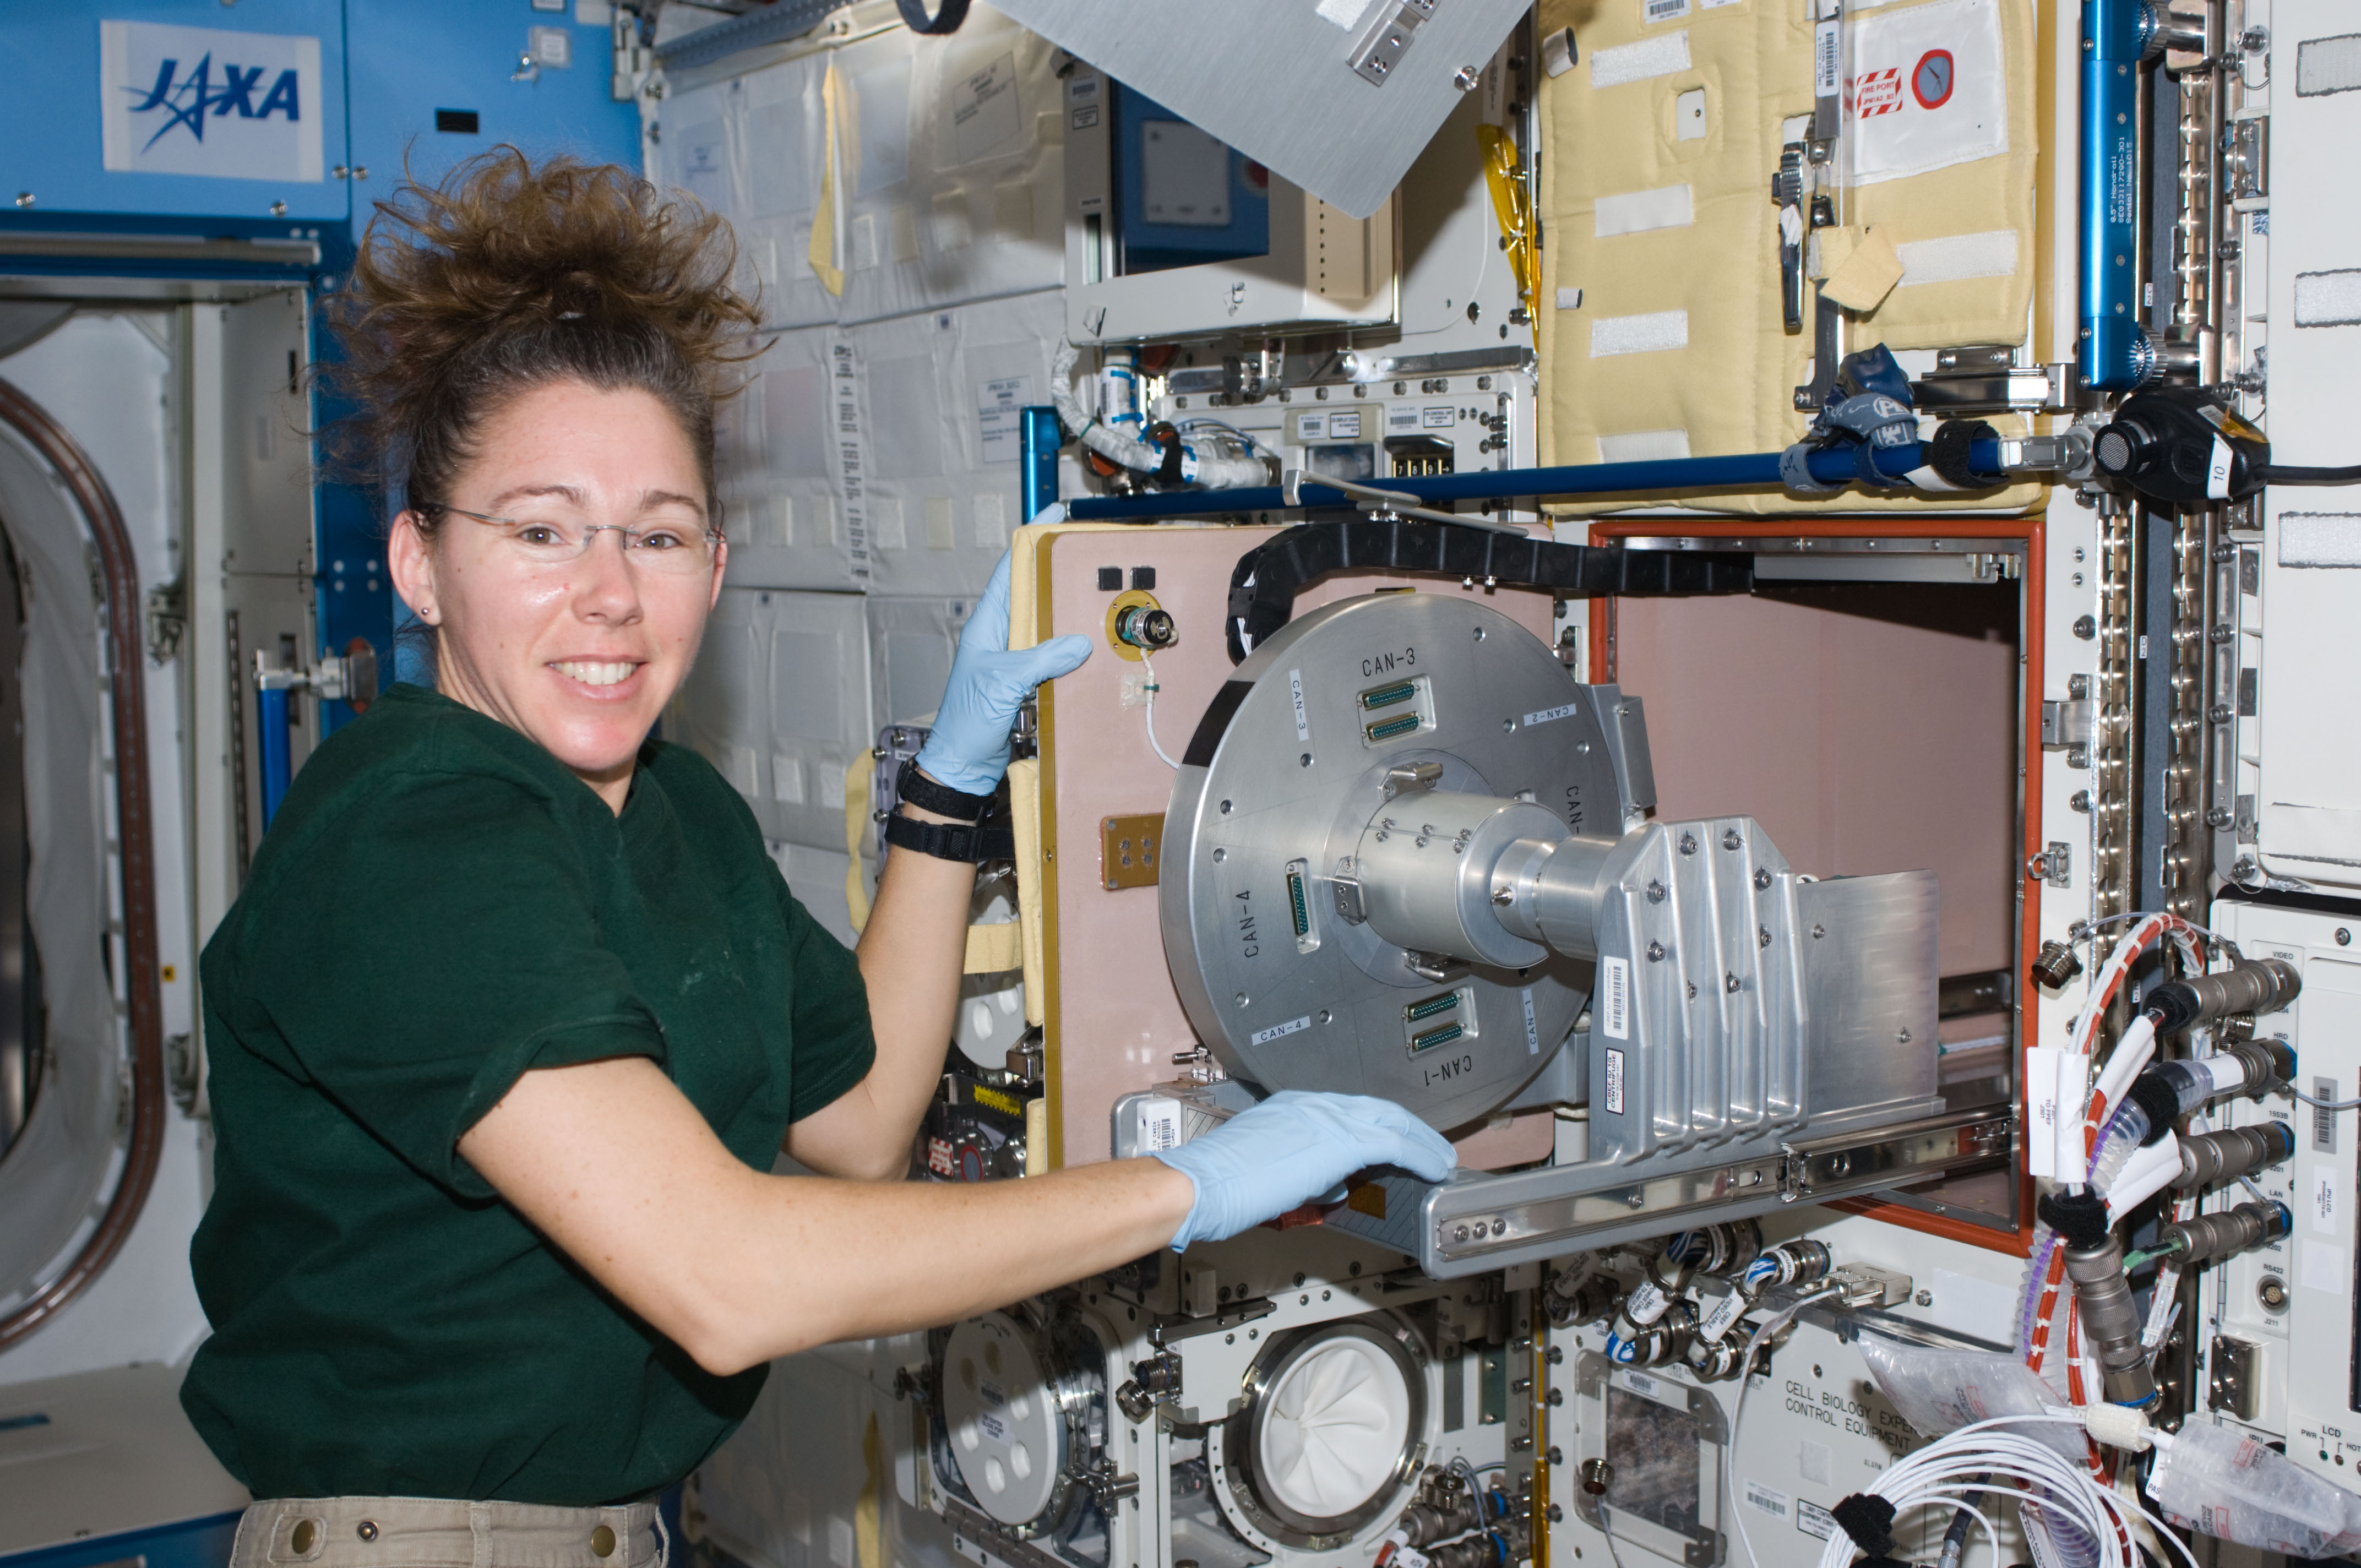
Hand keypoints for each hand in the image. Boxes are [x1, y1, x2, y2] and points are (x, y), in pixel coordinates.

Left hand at [914, 552, 1091, 793]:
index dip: (1030, 541)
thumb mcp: (1003, 684)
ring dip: (1069, 613)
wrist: (962, 766)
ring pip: (1047, 626)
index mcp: (987, 627)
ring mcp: (1014, 661)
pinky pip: (1054, 658)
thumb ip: (1040, 659)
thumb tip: (1078, 642)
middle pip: (1033, 595)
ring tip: (1097, 596)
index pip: (1009, 572)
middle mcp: (1001, 638)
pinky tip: (1093, 647)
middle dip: (1059, 573)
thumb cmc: (965, 723)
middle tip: (1088, 555)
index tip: (1053, 517)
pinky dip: (1073, 651)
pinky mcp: (1027, 684)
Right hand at [1149, 1090, 1456, 1249]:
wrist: (1202, 1184)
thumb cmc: (1221, 1183)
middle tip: (1430, 1147)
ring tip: (1440, 1160)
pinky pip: (1394, 1143)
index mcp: (1294, 1107)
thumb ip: (1305, 1170)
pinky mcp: (1339, 1142)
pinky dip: (1420, 1154)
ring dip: (1422, 1143)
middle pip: (1377, 1110)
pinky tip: (1434, 1167)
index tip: (1396, 1142)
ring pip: (1392, 1123)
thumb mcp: (1270, 1169)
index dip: (1379, 1126)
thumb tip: (1332, 1183)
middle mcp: (1313, 1105)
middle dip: (1409, 1129)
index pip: (1350, 1111)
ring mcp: (1327, 1119)